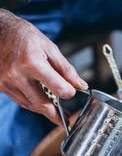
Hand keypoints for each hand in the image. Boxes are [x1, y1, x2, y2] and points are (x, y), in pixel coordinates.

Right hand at [0, 9, 87, 124]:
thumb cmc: (24, 35)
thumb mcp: (49, 47)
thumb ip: (66, 68)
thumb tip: (80, 85)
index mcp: (33, 64)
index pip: (58, 88)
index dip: (69, 93)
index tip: (73, 92)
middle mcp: (17, 76)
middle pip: (42, 104)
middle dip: (56, 115)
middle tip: (67, 120)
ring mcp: (6, 82)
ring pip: (30, 105)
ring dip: (45, 112)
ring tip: (57, 114)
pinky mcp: (1, 86)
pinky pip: (20, 100)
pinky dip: (33, 104)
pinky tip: (42, 105)